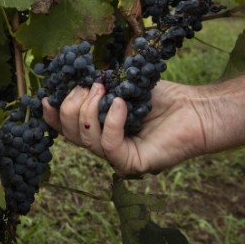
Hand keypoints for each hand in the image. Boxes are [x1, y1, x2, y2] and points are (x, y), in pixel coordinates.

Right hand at [42, 81, 207, 175]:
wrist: (198, 109)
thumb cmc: (164, 98)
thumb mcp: (122, 87)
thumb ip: (97, 88)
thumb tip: (72, 78)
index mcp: (101, 132)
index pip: (68, 130)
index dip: (53, 117)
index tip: (46, 97)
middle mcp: (106, 148)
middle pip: (72, 135)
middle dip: (72, 106)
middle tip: (89, 85)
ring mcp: (118, 158)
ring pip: (86, 140)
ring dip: (89, 110)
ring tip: (104, 88)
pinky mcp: (132, 164)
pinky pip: (109, 145)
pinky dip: (111, 121)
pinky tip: (120, 103)